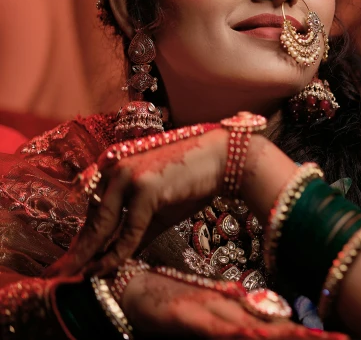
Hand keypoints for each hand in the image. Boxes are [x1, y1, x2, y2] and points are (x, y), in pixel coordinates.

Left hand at [47, 128, 228, 276]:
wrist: (224, 160)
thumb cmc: (195, 180)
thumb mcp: (160, 207)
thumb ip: (137, 229)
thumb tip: (120, 256)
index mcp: (115, 165)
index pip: (94, 207)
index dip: (83, 236)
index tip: (73, 259)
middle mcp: (115, 166)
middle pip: (92, 216)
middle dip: (78, 249)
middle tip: (60, 273)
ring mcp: (128, 176)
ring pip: (103, 224)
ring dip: (88, 254)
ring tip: (75, 276)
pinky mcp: (145, 188)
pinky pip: (128, 229)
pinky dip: (116, 253)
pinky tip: (105, 269)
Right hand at [121, 270, 346, 339]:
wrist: (131, 287)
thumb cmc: (172, 301)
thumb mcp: (211, 312)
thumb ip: (238, 314)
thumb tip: (270, 319)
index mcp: (240, 310)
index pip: (282, 324)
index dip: (309, 334)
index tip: (339, 337)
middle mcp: (233, 310)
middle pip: (278, 327)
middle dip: (309, 337)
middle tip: (343, 339)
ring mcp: (213, 312)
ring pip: (256, 328)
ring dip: (286, 335)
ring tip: (315, 338)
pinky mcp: (190, 317)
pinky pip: (219, 328)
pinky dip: (239, 332)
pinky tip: (256, 336)